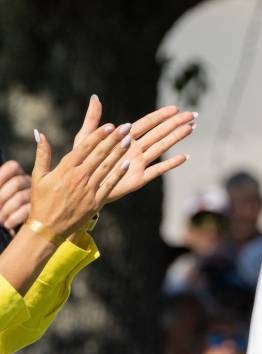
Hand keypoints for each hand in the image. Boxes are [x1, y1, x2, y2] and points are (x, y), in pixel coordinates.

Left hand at [0, 160, 30, 231]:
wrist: (5, 224)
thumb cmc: (0, 207)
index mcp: (16, 176)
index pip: (13, 167)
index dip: (2, 174)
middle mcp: (28, 183)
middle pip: (17, 182)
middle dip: (2, 196)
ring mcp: (35, 196)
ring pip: (22, 196)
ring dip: (7, 208)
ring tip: (0, 218)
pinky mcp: (39, 210)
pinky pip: (28, 210)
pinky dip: (15, 217)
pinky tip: (7, 223)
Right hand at [30, 123, 132, 238]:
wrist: (48, 228)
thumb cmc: (41, 201)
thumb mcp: (38, 177)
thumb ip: (42, 155)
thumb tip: (41, 135)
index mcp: (65, 170)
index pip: (84, 148)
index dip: (98, 136)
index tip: (109, 125)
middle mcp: (78, 177)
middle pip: (99, 154)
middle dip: (113, 139)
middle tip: (126, 127)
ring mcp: (88, 189)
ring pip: (106, 167)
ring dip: (119, 152)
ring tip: (130, 140)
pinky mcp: (96, 201)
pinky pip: (109, 184)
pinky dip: (118, 173)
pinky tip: (128, 163)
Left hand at [72, 95, 194, 203]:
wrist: (82, 186)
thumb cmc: (84, 162)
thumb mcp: (87, 138)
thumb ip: (93, 119)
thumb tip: (95, 97)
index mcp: (125, 138)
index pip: (147, 123)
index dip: (161, 115)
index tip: (176, 108)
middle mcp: (136, 149)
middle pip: (159, 133)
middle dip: (176, 123)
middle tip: (193, 115)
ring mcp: (139, 163)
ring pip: (162, 147)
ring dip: (176, 138)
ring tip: (191, 128)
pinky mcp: (139, 179)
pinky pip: (157, 170)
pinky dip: (171, 164)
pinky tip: (184, 157)